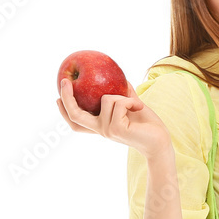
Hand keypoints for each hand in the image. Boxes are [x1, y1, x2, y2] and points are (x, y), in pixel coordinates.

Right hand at [57, 79, 171, 159]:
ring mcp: (107, 130)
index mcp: (101, 126)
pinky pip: (119, 103)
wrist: (160, 141)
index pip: (76, 121)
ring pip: (106, 99)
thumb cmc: (148, 125)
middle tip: (66, 81)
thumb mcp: (132, 106)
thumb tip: (119, 77)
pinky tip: (139, 107)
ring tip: (136, 105)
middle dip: (67, 97)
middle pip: (75, 115)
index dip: (64, 109)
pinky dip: (130, 101)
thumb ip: (123, 95)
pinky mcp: (117, 129)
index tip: (57, 95)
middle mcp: (101, 130)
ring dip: (123, 96)